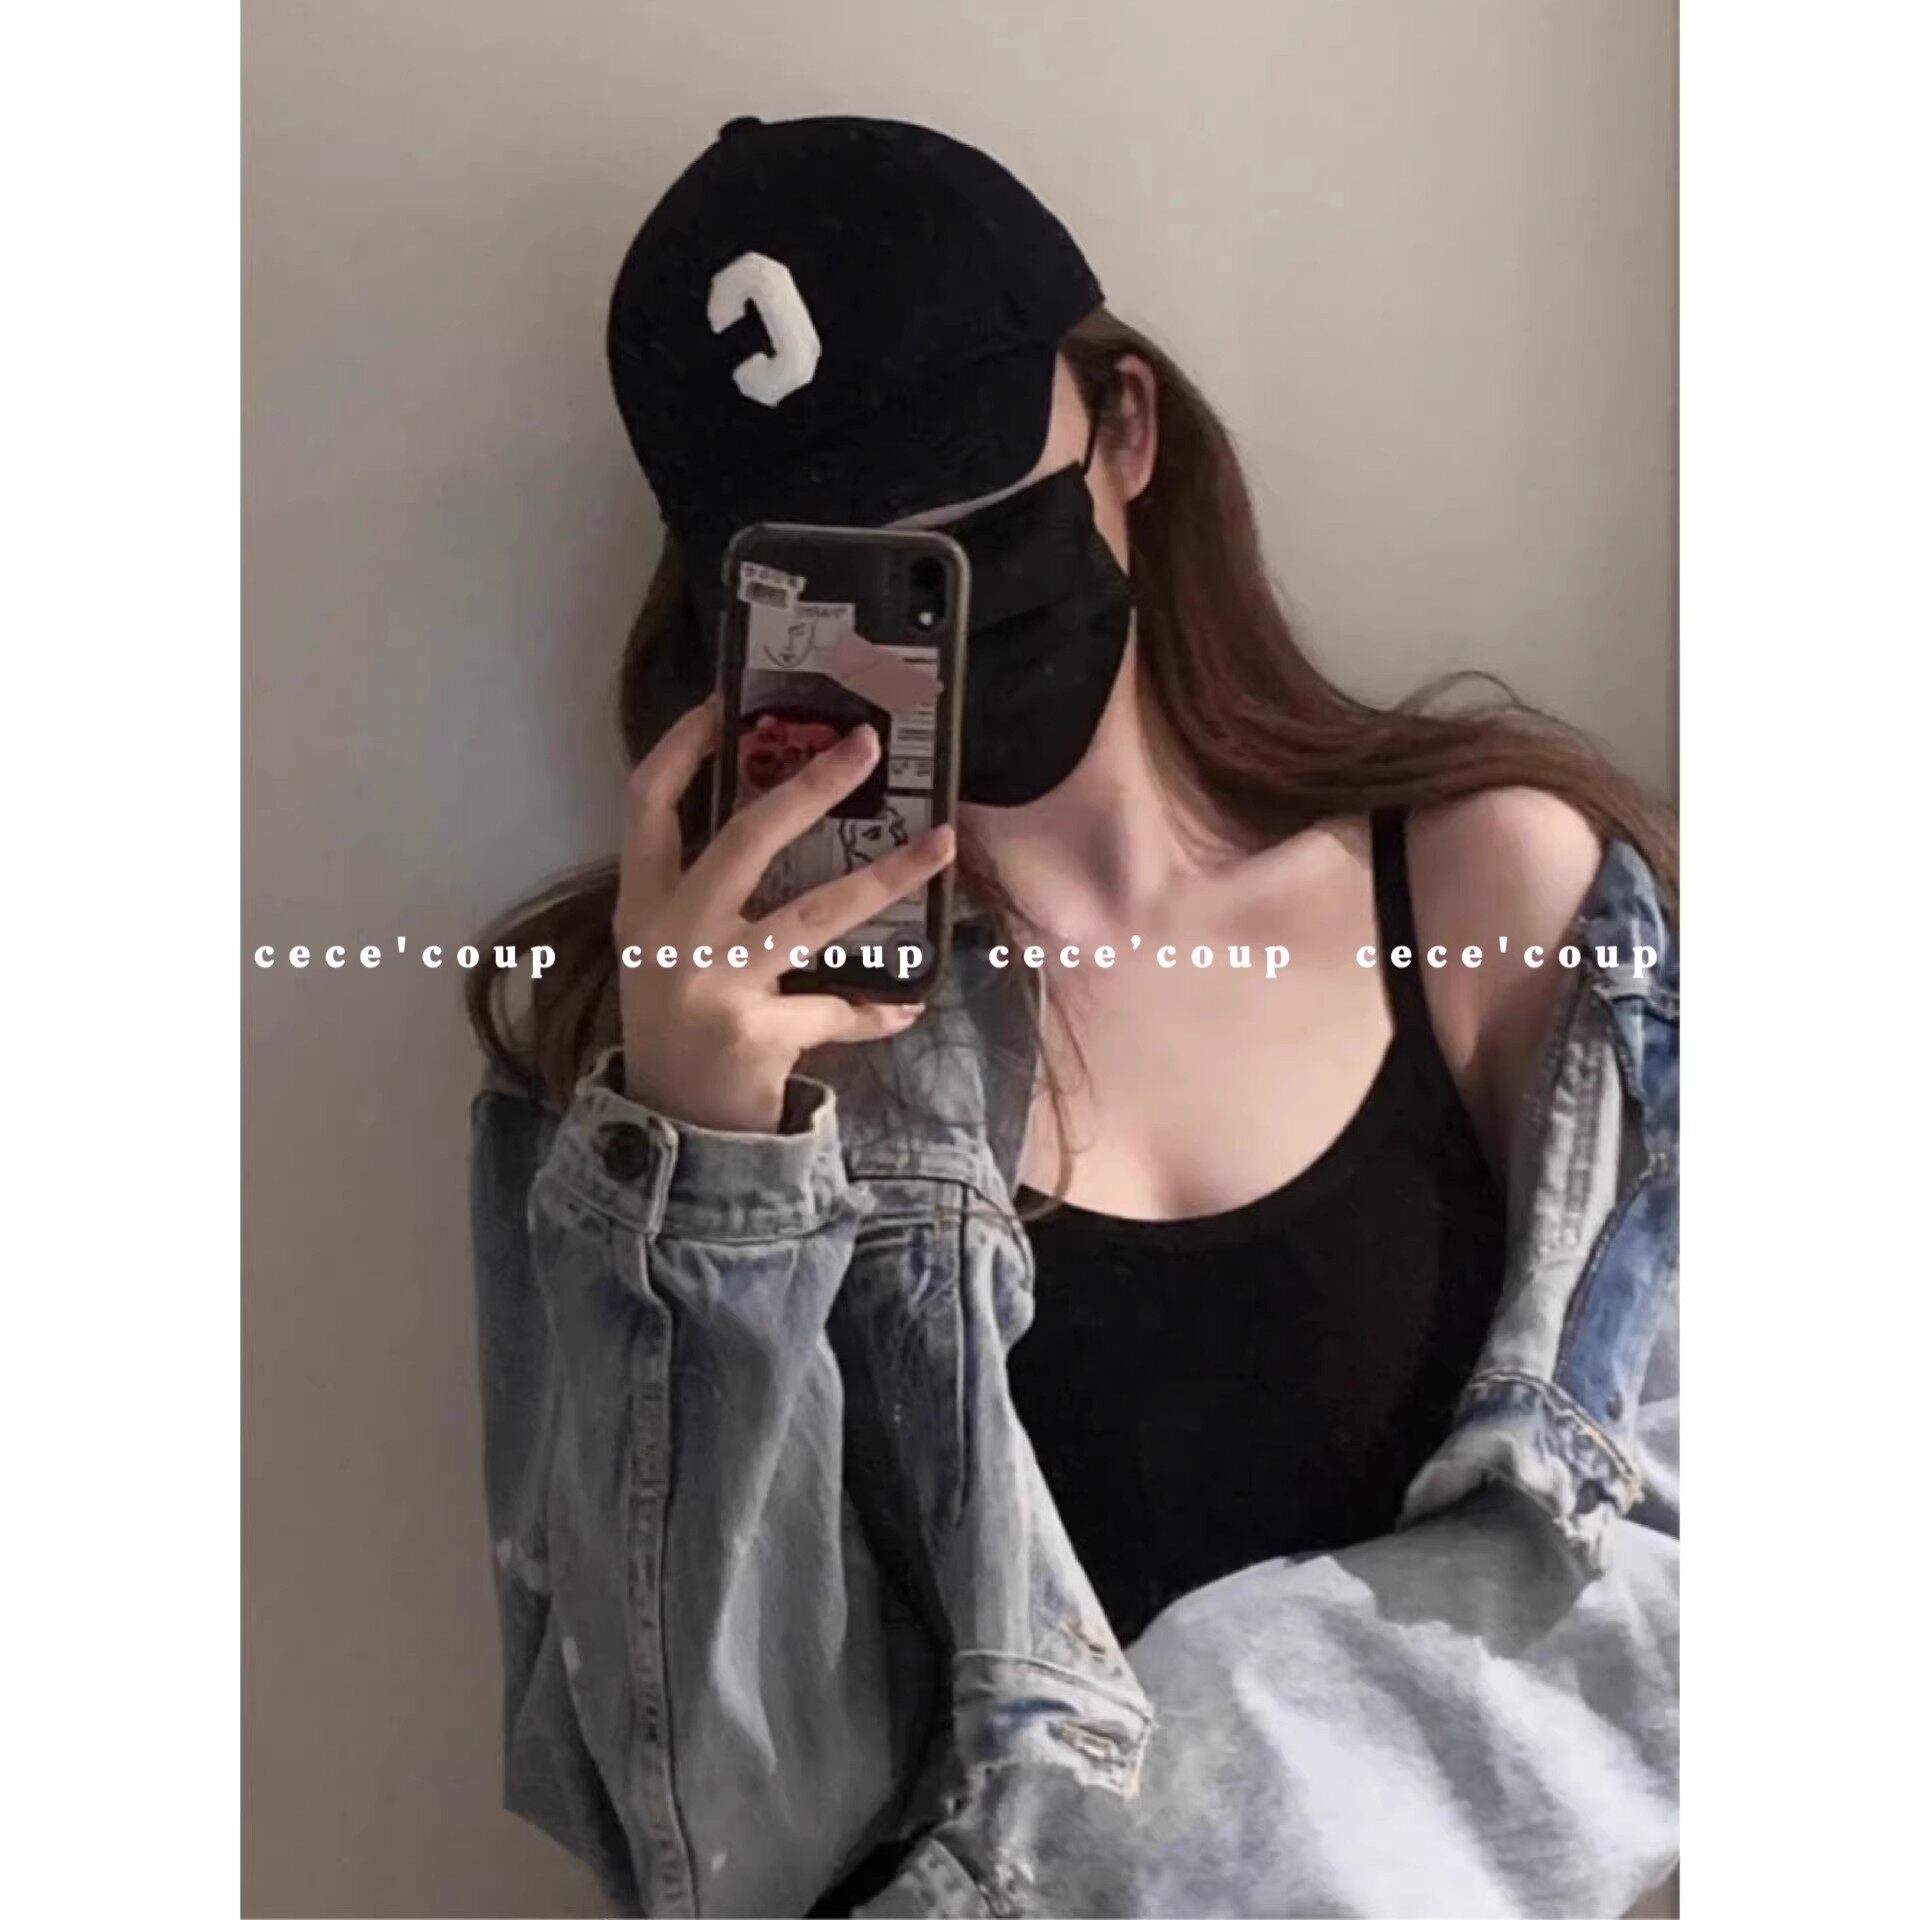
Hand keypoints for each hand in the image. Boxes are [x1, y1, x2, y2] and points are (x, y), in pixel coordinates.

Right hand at [613, 696, 956, 1133]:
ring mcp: (715, 984)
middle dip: (809, 787)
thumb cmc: (679, 1021)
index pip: (647, 806)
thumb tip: (788, 810)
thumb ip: (705, 892)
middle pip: (745, 840)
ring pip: (816, 915)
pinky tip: (906, 1005)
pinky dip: (876, 1008)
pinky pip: (837, 1008)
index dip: (681, 750)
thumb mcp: (668, 951)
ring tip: (941, 845)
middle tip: (866, 745)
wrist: (671, 1123)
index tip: (725, 703)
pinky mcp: (756, 1033)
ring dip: (886, 878)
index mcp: (644, 905)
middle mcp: (673, 935)